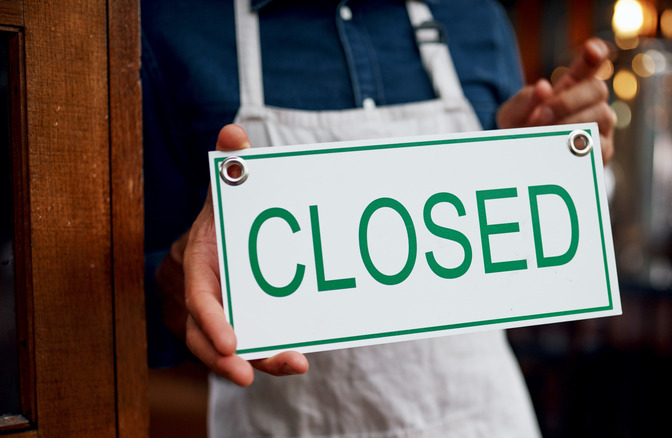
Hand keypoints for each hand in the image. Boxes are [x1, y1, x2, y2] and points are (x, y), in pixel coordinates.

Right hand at [156, 124, 308, 385]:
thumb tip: (232, 133)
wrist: (221, 235)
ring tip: (294, 364)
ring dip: (260, 359)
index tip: (232, 343)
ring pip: (231, 349)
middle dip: (228, 359)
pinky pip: (251, 344)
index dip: (211, 321)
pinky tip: (298, 357)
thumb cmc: (226, 211)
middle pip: (207, 336)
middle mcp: (202, 295)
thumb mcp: (227, 189)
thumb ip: (233, 166)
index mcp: (196, 264)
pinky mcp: (239, 323)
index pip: (198, 298)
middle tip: (255, 372)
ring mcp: (219, 313)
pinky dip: (270, 354)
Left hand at [496, 38, 614, 163]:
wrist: (523, 167)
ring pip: (603, 115)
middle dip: (569, 100)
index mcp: (570, 88)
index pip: (588, 66)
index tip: (592, 49)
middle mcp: (590, 104)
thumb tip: (543, 89)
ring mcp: (600, 128)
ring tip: (545, 134)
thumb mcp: (512, 116)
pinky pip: (601, 145)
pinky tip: (559, 147)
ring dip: (572, 122)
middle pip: (598, 89)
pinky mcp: (602, 153)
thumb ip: (523, 101)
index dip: (594, 55)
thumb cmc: (520, 134)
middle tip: (542, 114)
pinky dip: (578, 144)